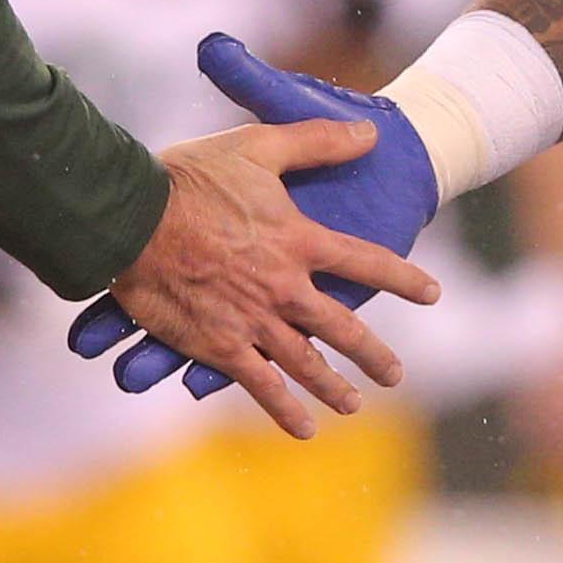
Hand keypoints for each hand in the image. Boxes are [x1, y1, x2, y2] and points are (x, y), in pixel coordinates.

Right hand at [72, 35, 444, 417]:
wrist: (131, 218)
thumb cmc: (190, 176)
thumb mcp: (259, 146)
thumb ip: (318, 140)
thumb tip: (373, 133)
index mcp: (298, 240)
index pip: (366, 262)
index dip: (403, 278)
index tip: (432, 294)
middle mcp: (286, 287)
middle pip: (343, 328)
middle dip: (373, 355)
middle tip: (395, 374)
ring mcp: (255, 320)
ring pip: (308, 363)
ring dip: (335, 386)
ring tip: (355, 404)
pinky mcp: (221, 345)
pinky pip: (262, 385)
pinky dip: (285, 410)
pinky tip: (305, 429)